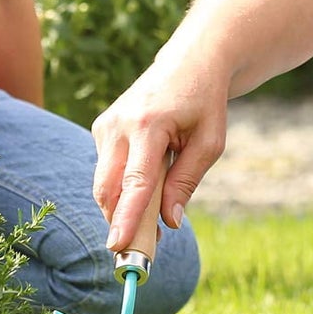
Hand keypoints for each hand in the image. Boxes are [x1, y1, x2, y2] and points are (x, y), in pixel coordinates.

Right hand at [91, 43, 229, 252]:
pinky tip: (147, 186)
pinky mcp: (102, 128)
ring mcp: (106, 124)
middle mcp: (119, 123)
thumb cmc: (205, 102)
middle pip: (108, 188)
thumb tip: (170, 222)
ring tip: (154, 224)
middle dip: (120, 223)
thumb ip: (187, 182)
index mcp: (149, 124)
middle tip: (146, 252)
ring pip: (104, 184)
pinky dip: (122, 189)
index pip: (135, 181)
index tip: (117, 247)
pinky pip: (107, 171)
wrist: (190, 62)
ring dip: (122, 209)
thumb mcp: (210, 142)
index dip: (126, 218)